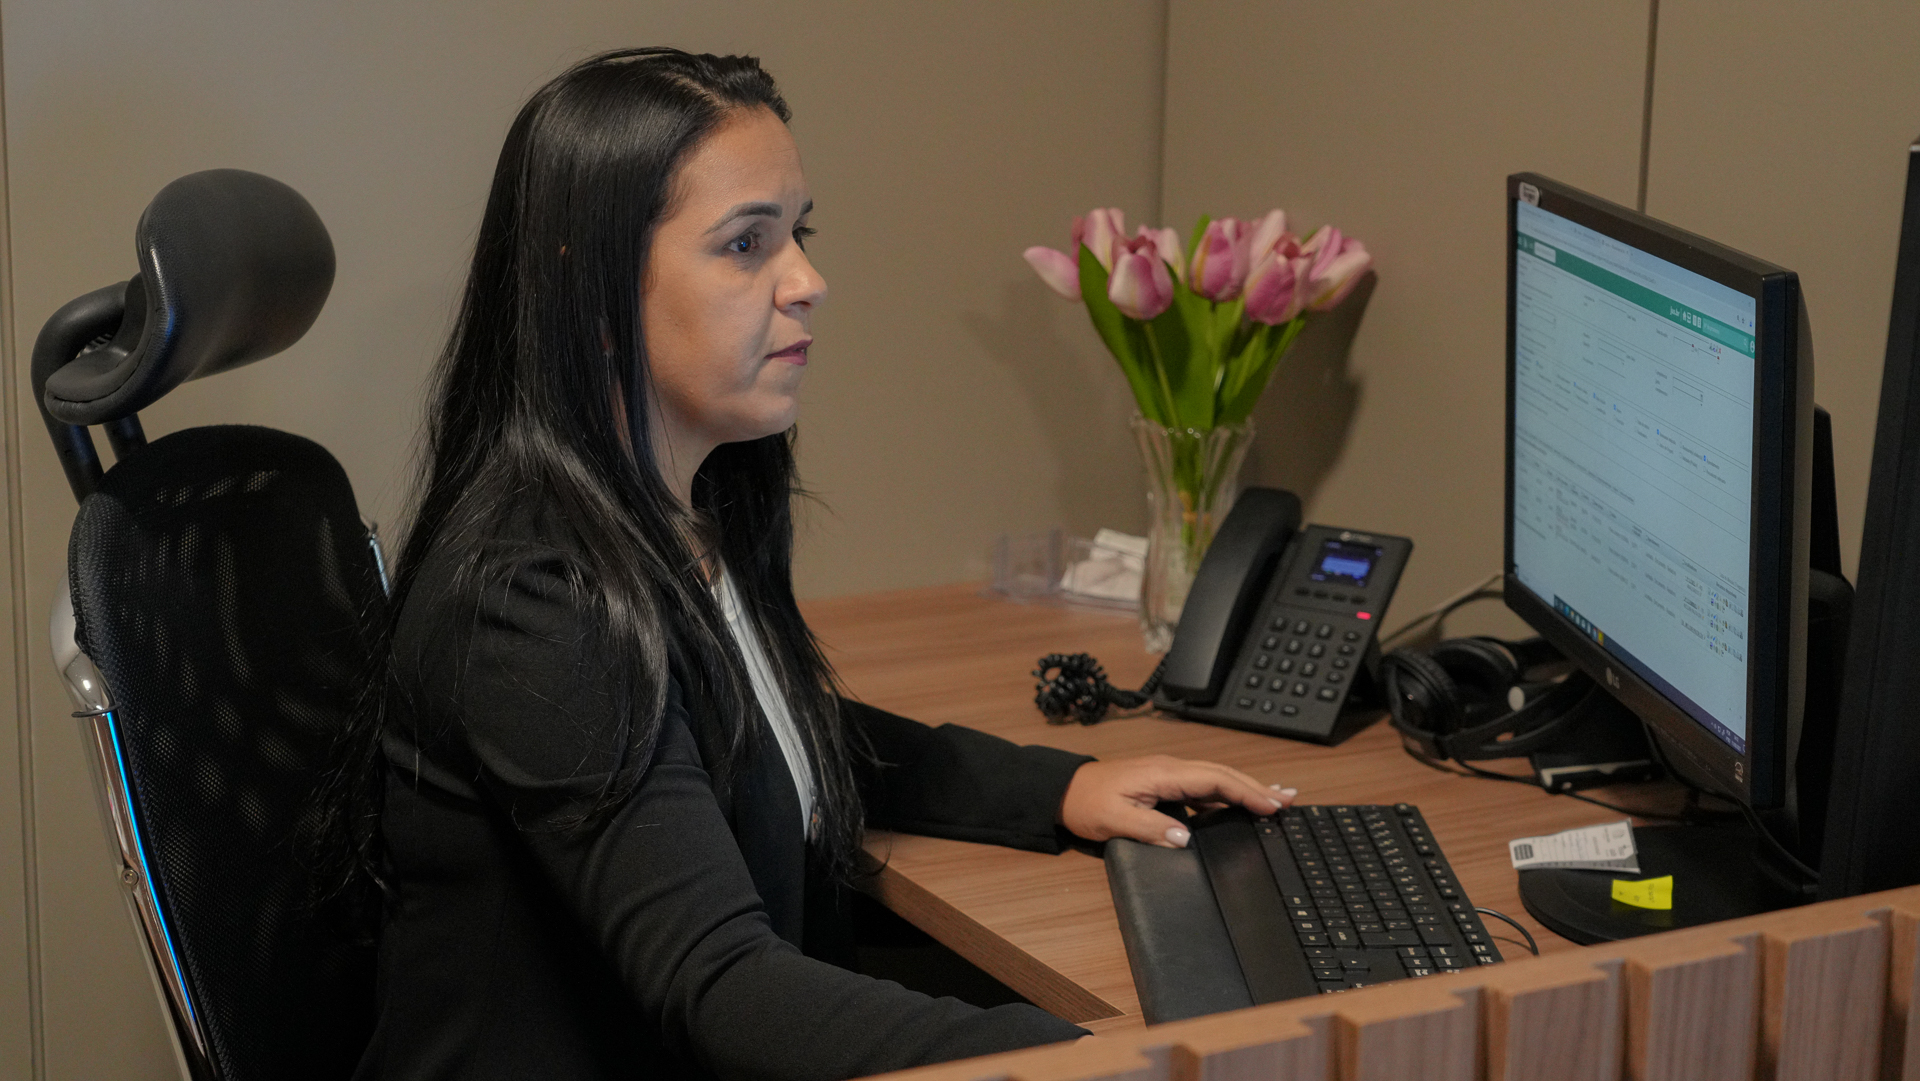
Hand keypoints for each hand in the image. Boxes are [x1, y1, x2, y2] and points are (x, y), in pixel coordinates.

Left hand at [1058, 755, 1297, 848]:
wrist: (1065, 790)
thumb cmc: (1087, 803)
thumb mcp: (1113, 820)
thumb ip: (1149, 828)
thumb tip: (1185, 838)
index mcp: (1163, 774)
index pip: (1214, 780)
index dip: (1245, 791)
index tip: (1271, 805)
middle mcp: (1171, 769)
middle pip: (1223, 775)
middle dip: (1257, 787)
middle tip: (1289, 800)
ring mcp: (1169, 775)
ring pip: (1216, 779)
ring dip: (1246, 788)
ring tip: (1277, 799)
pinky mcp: (1165, 784)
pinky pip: (1204, 786)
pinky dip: (1227, 793)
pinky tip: (1241, 803)